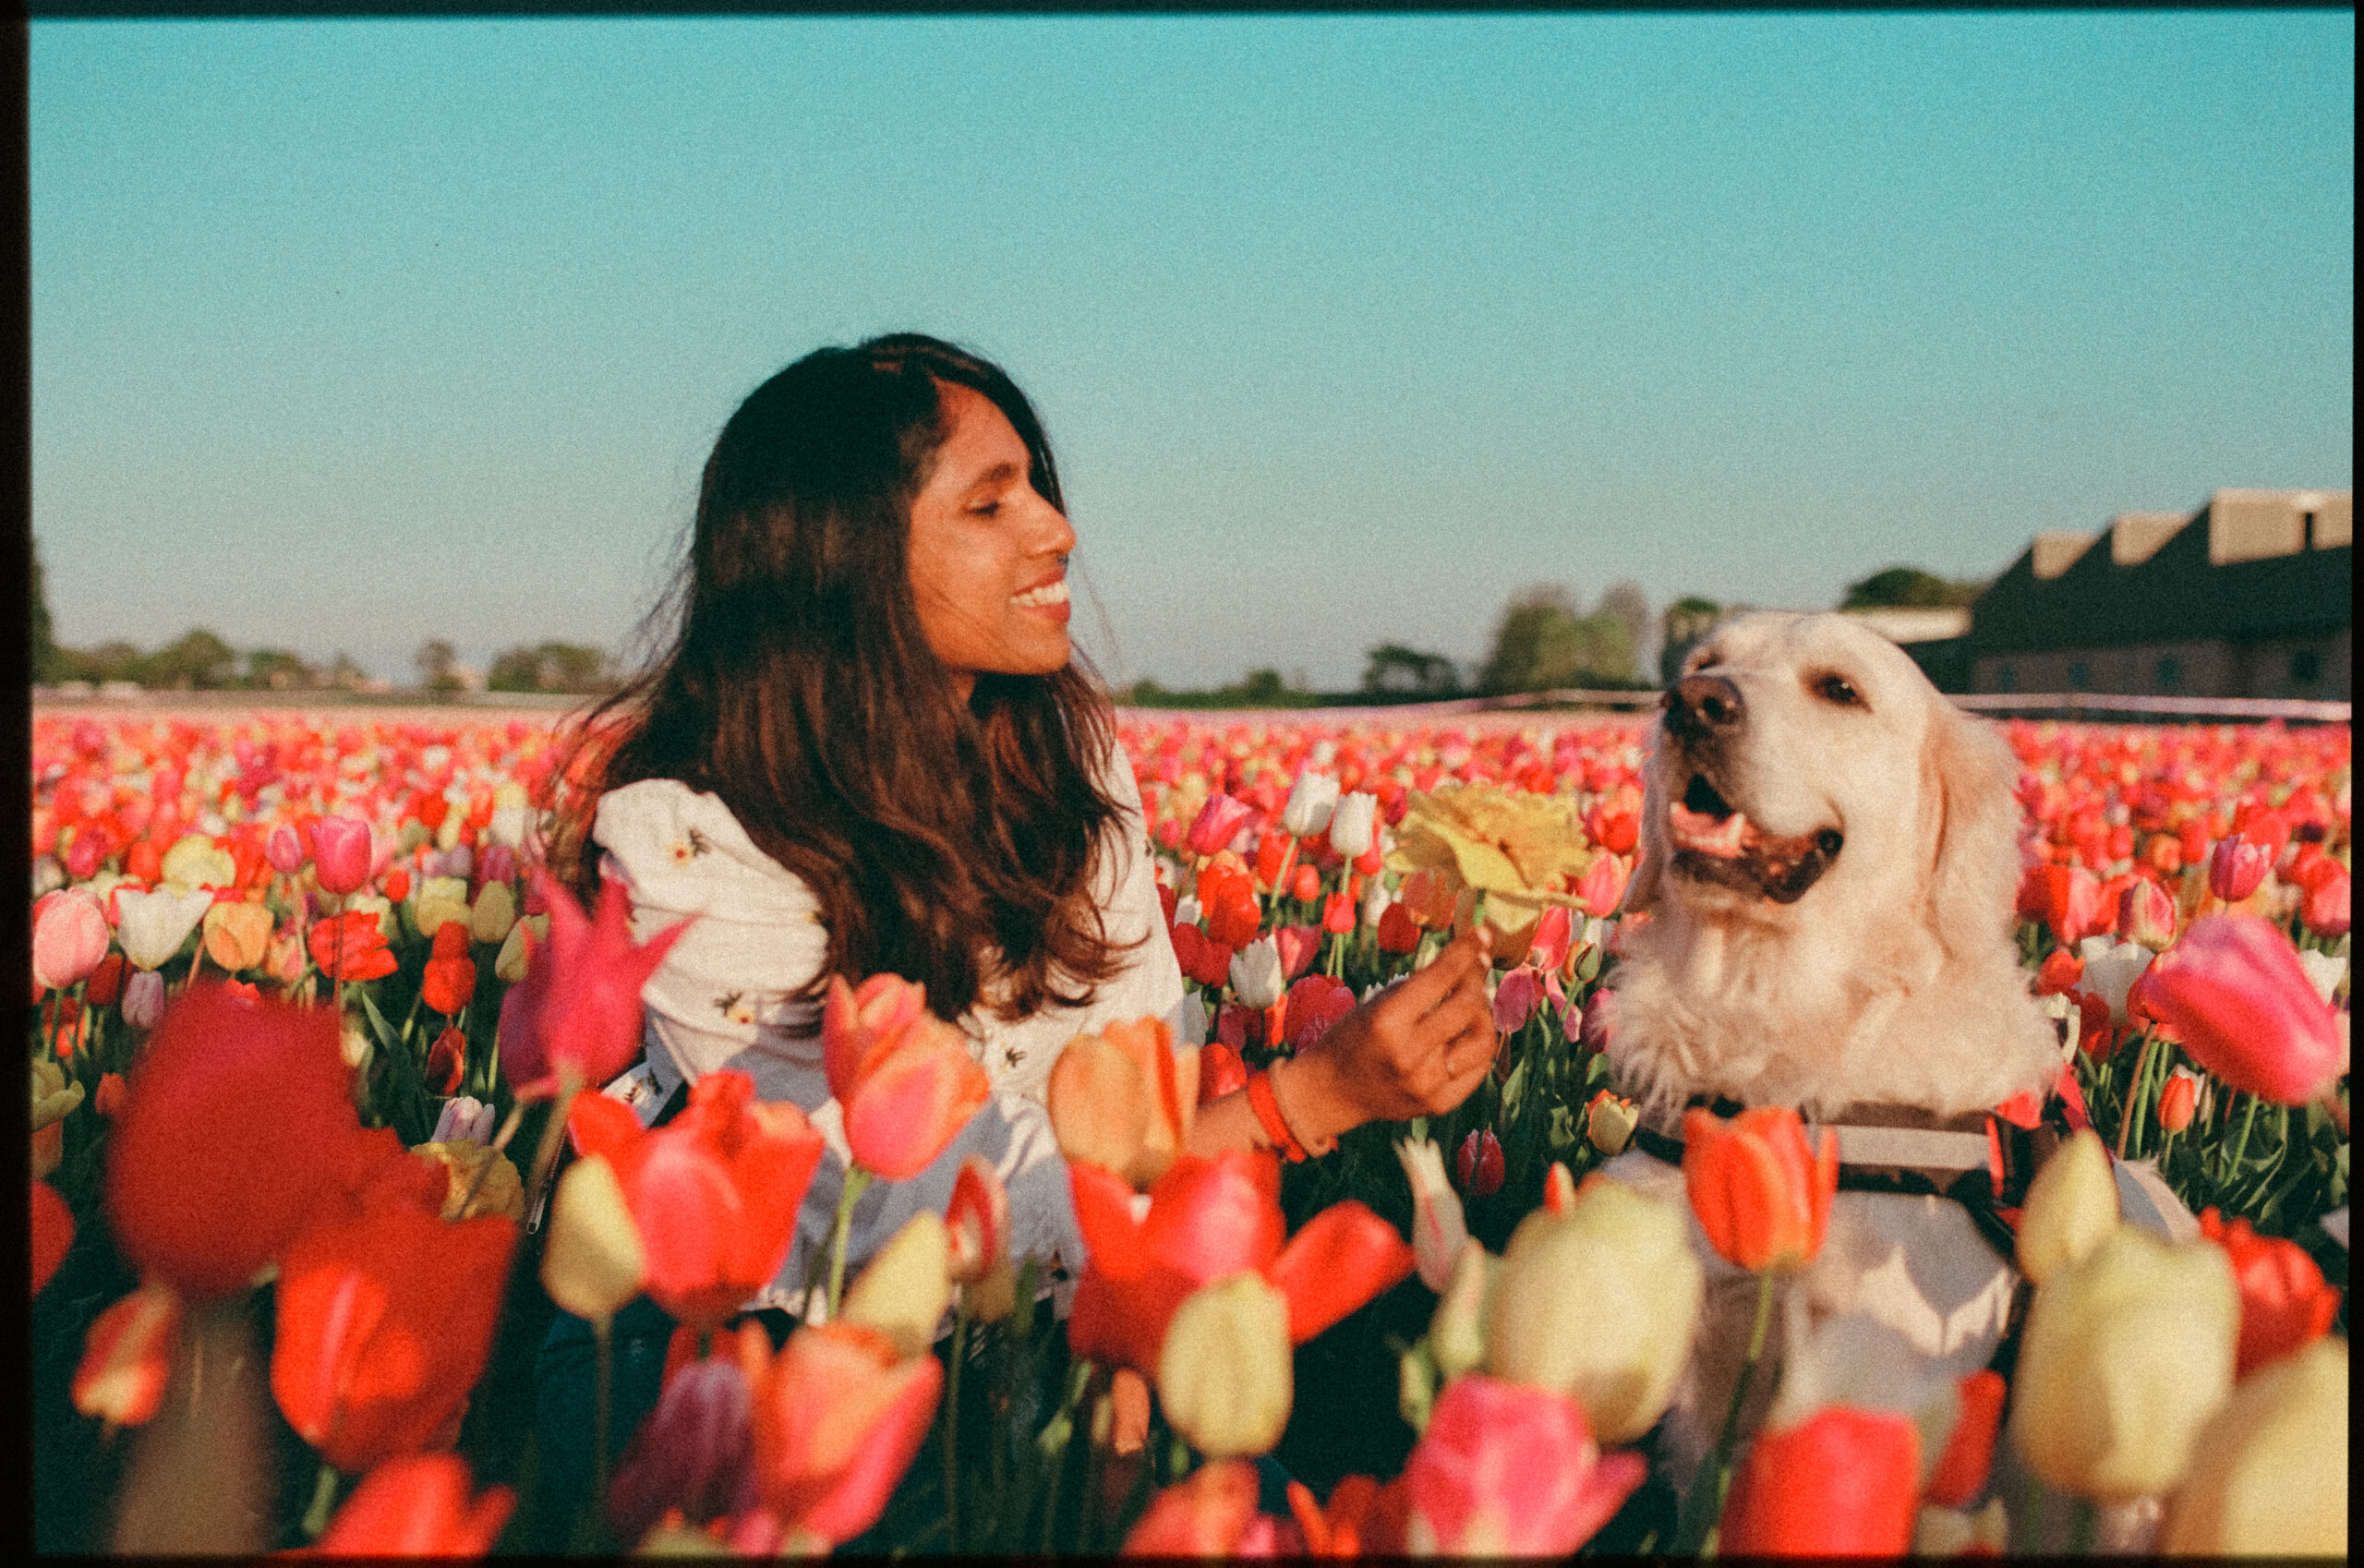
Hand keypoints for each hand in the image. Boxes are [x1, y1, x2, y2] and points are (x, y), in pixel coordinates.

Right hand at [1277, 927, 1497, 1145]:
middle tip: (1475, 968)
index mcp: (1386, 1022)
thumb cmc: (1351, 1038)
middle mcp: (1409, 1054)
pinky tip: (1469, 1032)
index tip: (1483, 933)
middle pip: (1467, 1007)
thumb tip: (1468, 962)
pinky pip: (1478, 1069)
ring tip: (1472, 1004)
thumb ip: (1419, 987)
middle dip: (1477, 980)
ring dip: (1483, 1015)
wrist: (1331, 1092)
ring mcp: (1426, 1084)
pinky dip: (1478, 1045)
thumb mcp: (1375, 1003)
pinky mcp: (1438, 1104)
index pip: (1439, 978)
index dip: (1466, 951)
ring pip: (1483, 1040)